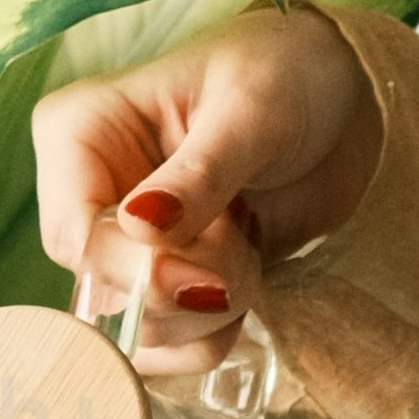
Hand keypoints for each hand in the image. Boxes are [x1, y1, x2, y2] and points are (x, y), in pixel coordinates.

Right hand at [30, 8, 365, 333]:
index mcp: (79, 135)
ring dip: (210, 310)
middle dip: (184, 290)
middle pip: (103, 291)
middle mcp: (89, 194)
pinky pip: (168, 344)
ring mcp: (125, 245)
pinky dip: (213, 333)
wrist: (342, 99)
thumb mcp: (248, 113)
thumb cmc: (286, 74)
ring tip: (248, 240)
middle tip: (242, 238)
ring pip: (139, 327)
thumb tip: (139, 228)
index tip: (207, 274)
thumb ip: (199, 177)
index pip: (76, 237)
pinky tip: (247, 280)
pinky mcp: (165, 281)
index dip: (136, 272)